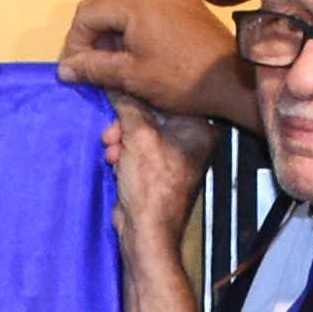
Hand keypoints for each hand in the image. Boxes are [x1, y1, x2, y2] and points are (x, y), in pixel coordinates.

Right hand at [55, 0, 234, 115]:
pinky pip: (147, 0)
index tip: (80, 67)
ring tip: (116, 54)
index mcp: (136, 3)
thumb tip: (64, 69)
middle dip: (91, 26)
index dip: (76, 40)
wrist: (234, 80)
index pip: (87, 12)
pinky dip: (133, 18)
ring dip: (111, 22)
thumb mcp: (132, 77)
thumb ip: (94, 68)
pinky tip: (139, 45)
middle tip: (95, 58)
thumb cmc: (182, 80)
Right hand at [105, 98, 201, 261]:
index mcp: (200, 129)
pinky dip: (124, 151)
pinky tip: (115, 160)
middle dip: (126, 123)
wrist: (146, 231)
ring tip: (112, 150)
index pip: (166, 97)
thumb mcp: (137, 136)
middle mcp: (192, 140)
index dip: (137, 96)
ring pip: (141, 130)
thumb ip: (127, 103)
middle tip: (112, 131)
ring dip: (121, 138)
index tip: (116, 91)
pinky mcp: (158, 168)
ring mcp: (176, 155)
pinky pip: (138, 147)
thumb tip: (115, 80)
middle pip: (152, 113)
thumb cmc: (152, 189)